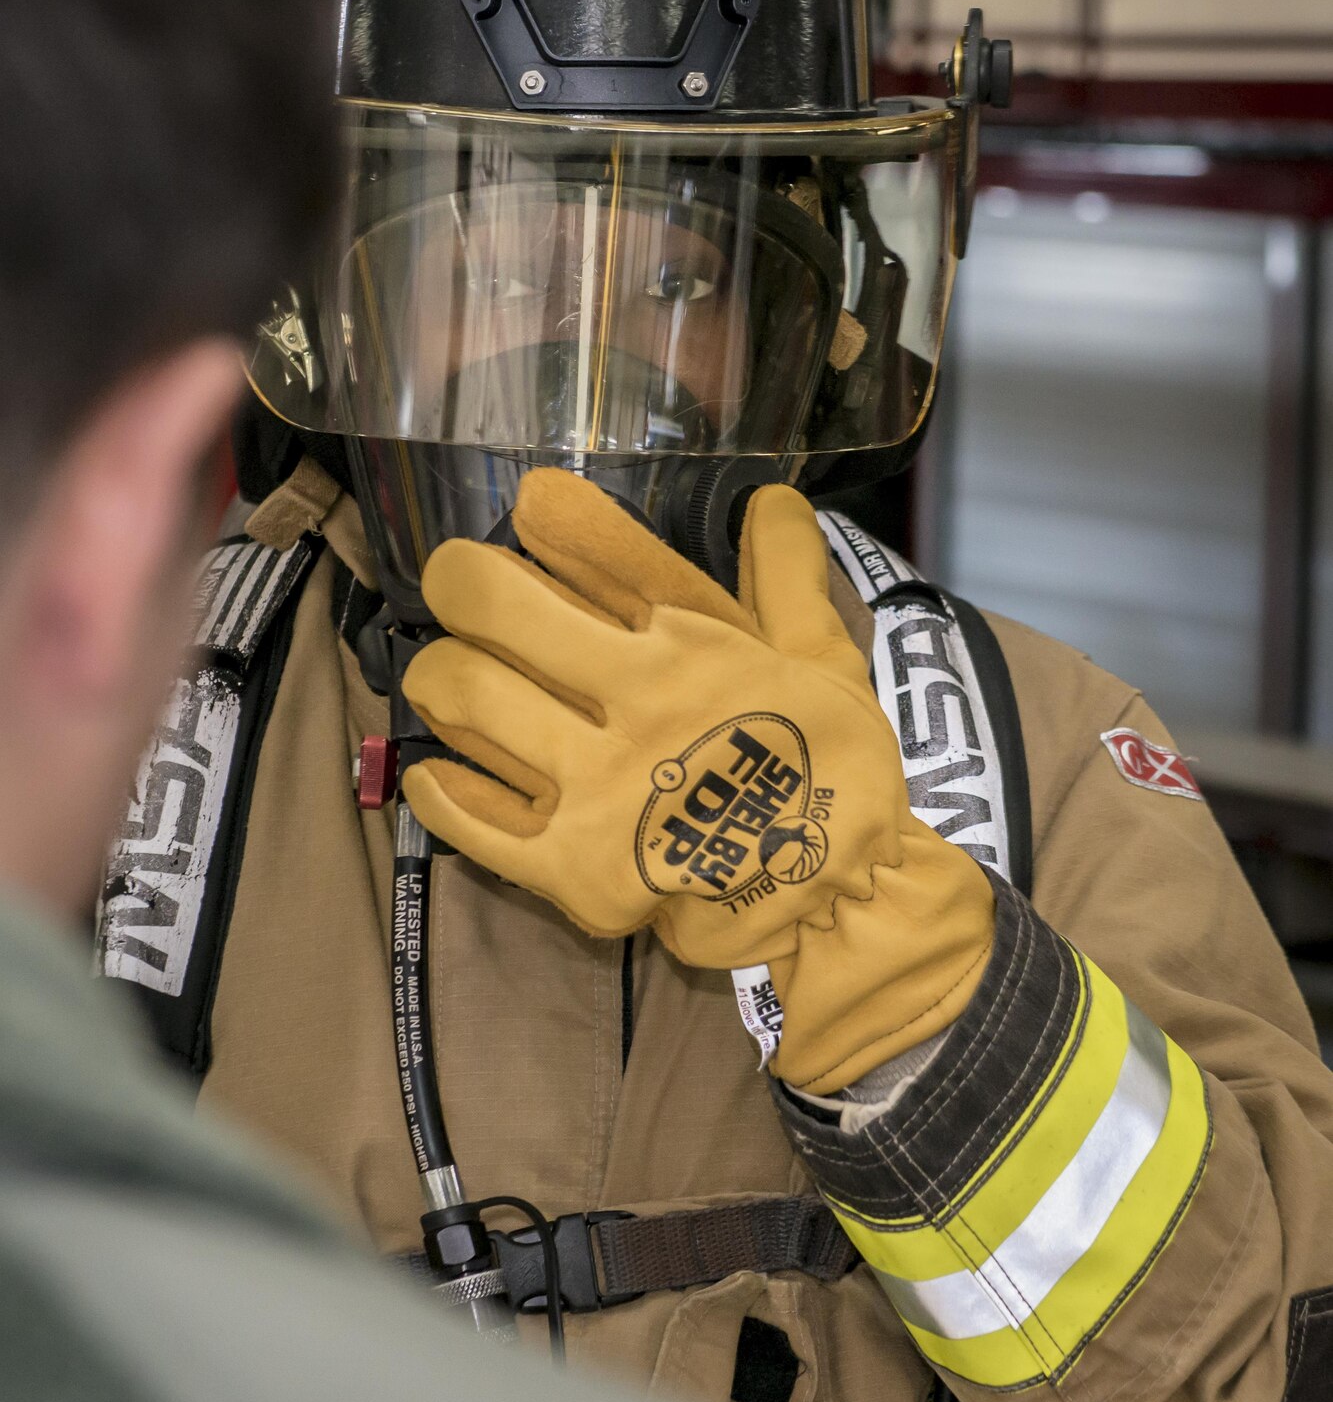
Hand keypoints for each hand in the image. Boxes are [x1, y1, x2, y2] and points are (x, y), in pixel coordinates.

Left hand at [402, 470, 992, 1090]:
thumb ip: (789, 576)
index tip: (530, 504)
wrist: (837, 904)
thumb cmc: (833, 773)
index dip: (551, 513)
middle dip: (460, 580)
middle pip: (498, 609)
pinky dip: (439, 788)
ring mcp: (597, 789)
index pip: (601, 549)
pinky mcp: (572, 869)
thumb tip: (771, 497)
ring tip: (439, 671)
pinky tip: (433, 770)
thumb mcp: (825, 662)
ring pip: (468, 697)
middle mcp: (636, 704)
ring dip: (438, 673)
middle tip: (455, 584)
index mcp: (695, 647)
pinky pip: (472, 821)